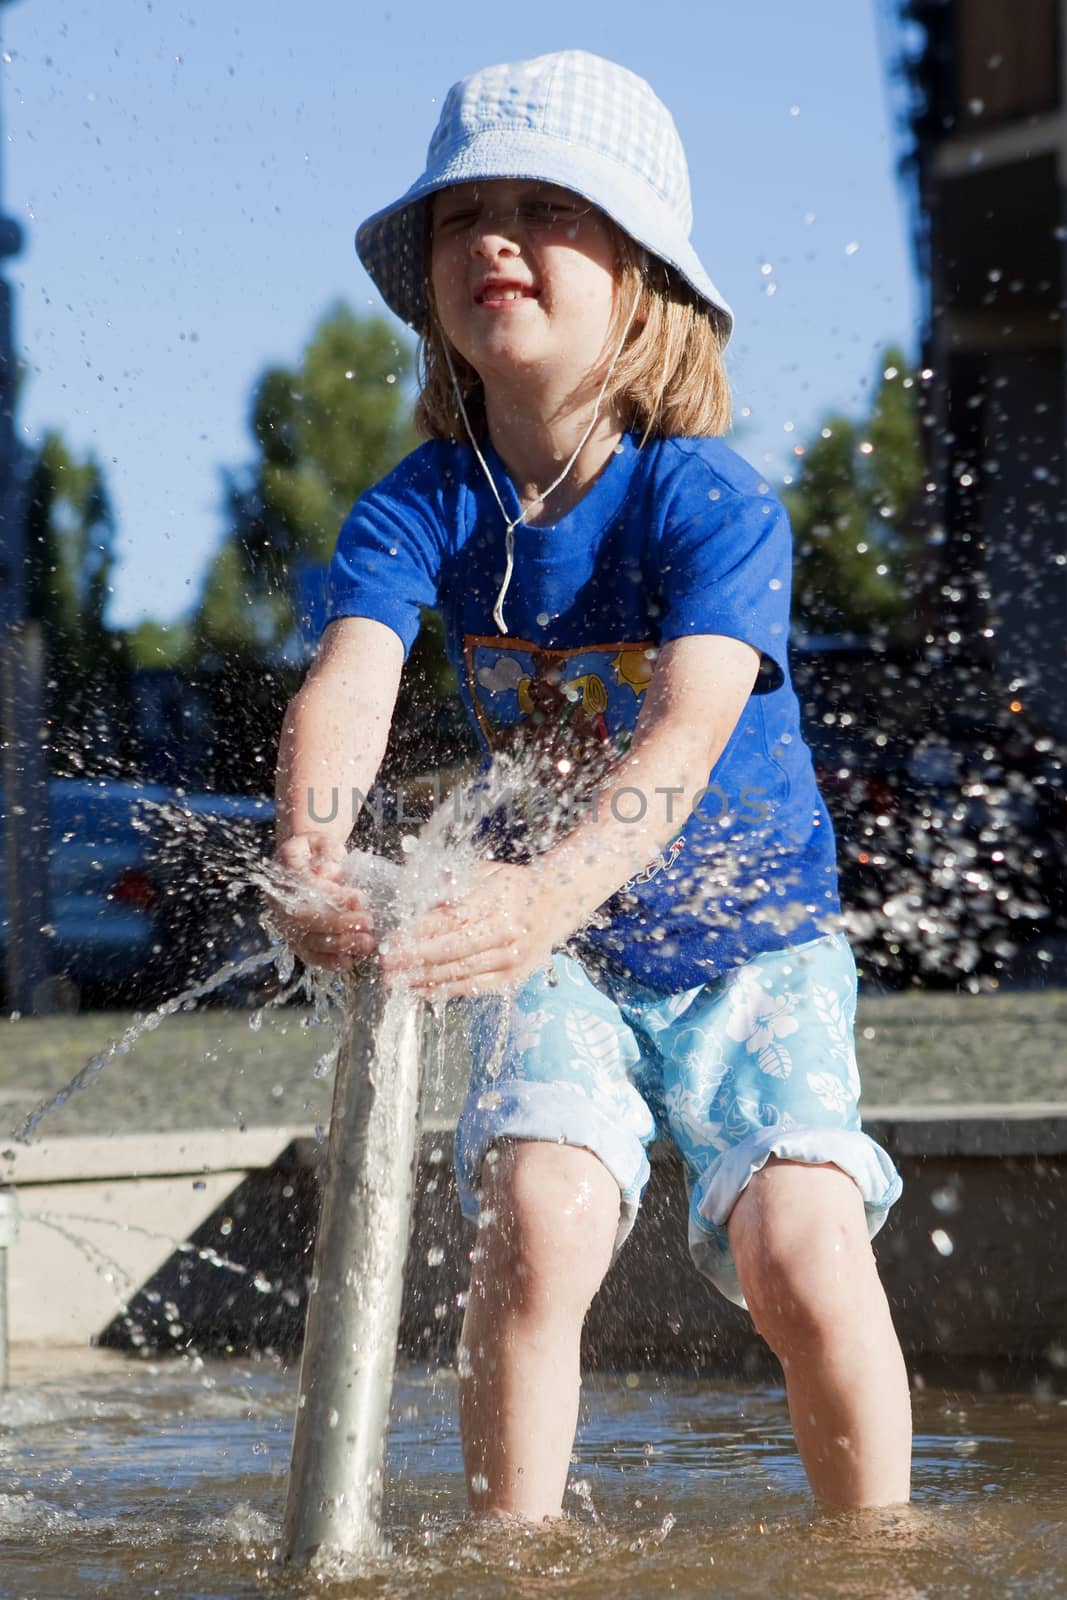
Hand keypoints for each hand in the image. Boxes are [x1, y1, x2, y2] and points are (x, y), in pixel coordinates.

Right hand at [269, 834, 375, 970]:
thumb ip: (327, 851)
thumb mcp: (322, 841)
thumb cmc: (317, 851)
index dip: (330, 895)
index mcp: (285, 871)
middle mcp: (279, 900)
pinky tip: (348, 960)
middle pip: (304, 918)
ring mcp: (285, 923)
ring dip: (338, 945)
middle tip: (367, 922)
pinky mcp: (296, 939)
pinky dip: (328, 961)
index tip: (357, 897)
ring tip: (366, 942)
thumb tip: (330, 871)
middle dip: (338, 923)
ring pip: (307, 940)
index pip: (305, 886)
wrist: (305, 861)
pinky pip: (309, 955)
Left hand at [379, 861, 570, 998]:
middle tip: (386, 964)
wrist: (557, 904)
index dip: (416, 935)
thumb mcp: (484, 874)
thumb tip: (416, 908)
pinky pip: (472, 988)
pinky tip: (421, 990)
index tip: (392, 941)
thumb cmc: (514, 886)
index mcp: (497, 905)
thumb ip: (452, 890)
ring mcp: (511, 961)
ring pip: (459, 974)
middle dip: (412, 960)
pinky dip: (444, 991)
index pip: (448, 924)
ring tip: (396, 981)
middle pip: (450, 952)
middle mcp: (506, 936)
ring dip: (423, 979)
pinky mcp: (512, 979)